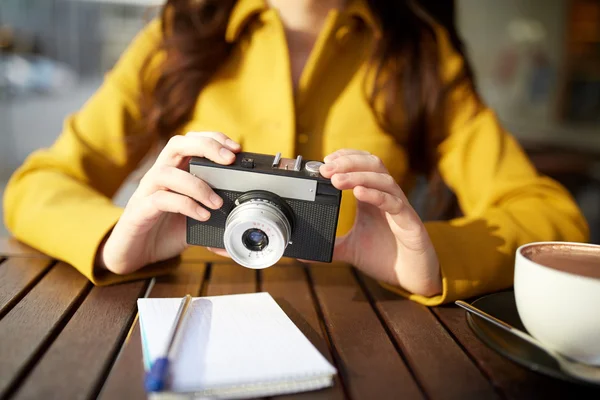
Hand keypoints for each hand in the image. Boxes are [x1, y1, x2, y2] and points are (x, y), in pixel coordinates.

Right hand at [98, 131, 240, 274]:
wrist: (134, 252)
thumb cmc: (165, 230)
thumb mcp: (196, 218)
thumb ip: (215, 213)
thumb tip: (243, 221)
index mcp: (175, 170)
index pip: (191, 141)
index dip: (213, 138)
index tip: (237, 149)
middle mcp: (159, 175)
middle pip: (177, 144)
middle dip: (205, 146)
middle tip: (229, 160)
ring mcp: (147, 191)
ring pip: (166, 172)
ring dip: (197, 184)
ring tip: (217, 202)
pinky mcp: (140, 210)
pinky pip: (161, 199)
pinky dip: (185, 205)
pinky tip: (202, 215)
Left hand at [319, 149, 441, 296]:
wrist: (411, 278)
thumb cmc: (385, 257)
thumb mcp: (351, 249)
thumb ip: (331, 246)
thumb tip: (303, 254)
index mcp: (373, 198)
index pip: (362, 165)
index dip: (346, 157)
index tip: (324, 161)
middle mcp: (387, 198)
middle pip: (372, 165)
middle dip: (348, 162)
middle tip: (326, 169)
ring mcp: (399, 208)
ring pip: (383, 179)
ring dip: (359, 175)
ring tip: (337, 179)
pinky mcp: (410, 223)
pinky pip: (395, 203)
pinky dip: (376, 195)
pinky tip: (359, 192)